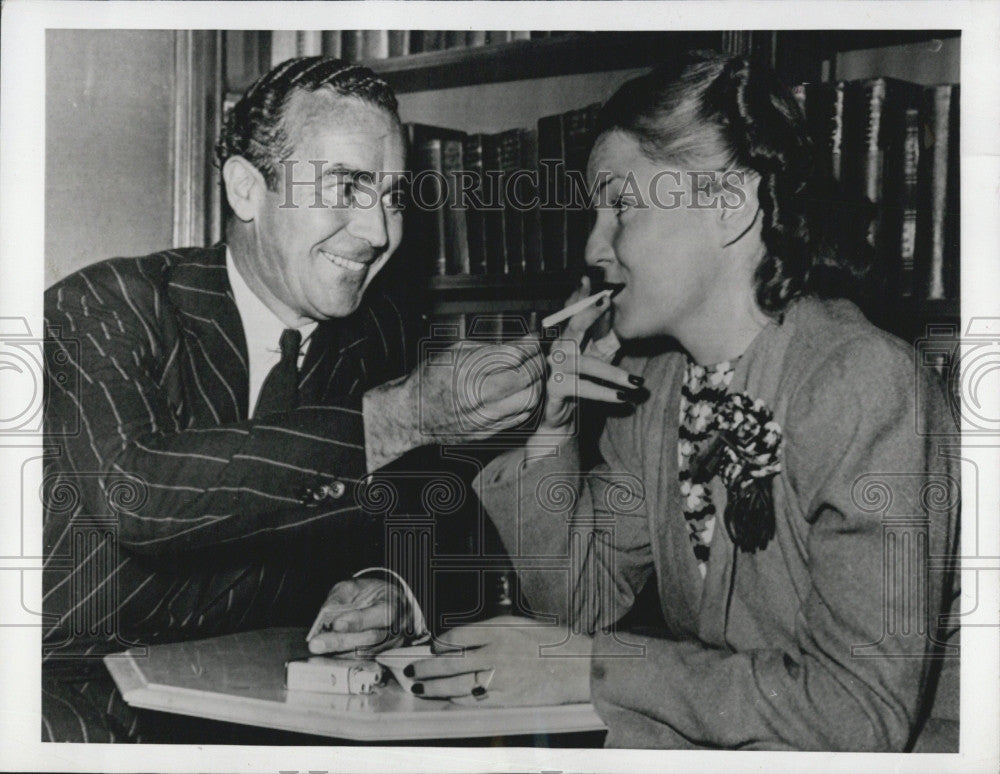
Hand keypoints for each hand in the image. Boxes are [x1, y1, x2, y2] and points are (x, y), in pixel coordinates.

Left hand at [306, 578, 405, 654]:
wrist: (384, 604)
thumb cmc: (370, 595)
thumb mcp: (354, 586)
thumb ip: (340, 597)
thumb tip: (326, 613)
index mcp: (394, 605)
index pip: (381, 614)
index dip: (358, 621)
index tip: (335, 624)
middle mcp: (396, 628)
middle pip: (371, 639)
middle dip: (341, 642)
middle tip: (317, 644)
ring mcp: (391, 646)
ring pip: (366, 655)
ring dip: (339, 656)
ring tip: (318, 654)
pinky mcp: (382, 659)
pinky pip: (364, 665)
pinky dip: (344, 663)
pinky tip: (328, 662)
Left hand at [404, 616, 591, 706]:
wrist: (578, 666)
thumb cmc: (552, 643)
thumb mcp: (520, 624)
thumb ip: (492, 631)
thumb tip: (462, 640)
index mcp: (499, 630)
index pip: (458, 635)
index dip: (440, 643)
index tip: (433, 646)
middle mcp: (496, 652)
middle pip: (451, 662)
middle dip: (427, 666)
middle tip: (411, 669)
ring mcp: (501, 677)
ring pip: (457, 684)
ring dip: (435, 686)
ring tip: (419, 686)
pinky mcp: (507, 698)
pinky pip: (475, 700)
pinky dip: (457, 700)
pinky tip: (446, 699)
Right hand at [417, 336, 545, 443]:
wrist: (412, 413)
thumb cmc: (430, 380)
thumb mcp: (455, 353)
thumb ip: (489, 349)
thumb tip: (519, 346)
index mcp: (467, 370)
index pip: (513, 356)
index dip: (529, 346)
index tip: (532, 340)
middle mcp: (477, 395)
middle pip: (526, 378)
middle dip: (537, 363)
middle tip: (536, 356)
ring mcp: (483, 417)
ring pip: (528, 400)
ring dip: (536, 384)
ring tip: (532, 374)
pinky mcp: (487, 432)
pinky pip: (519, 417)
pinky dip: (526, 402)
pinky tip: (522, 391)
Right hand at [540, 276, 641, 433]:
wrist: (559, 417)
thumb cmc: (580, 384)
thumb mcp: (595, 359)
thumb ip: (603, 338)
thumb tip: (617, 313)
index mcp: (567, 339)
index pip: (572, 313)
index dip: (579, 296)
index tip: (589, 279)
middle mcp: (558, 349)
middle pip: (573, 328)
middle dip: (589, 313)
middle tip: (607, 301)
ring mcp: (554, 369)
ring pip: (585, 365)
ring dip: (612, 373)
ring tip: (636, 382)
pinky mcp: (554, 389)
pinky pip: (583, 389)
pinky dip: (604, 394)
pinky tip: (622, 398)